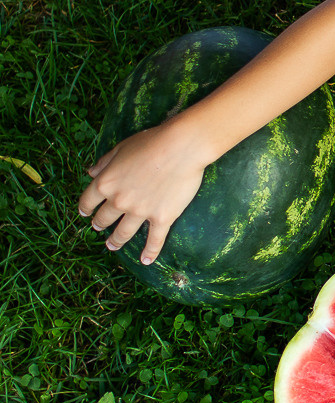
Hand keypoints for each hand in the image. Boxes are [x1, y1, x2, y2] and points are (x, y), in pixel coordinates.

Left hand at [77, 121, 210, 264]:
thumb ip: (105, 162)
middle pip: (104, 218)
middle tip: (99, 228)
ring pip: (123, 233)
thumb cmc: (151, 142)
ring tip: (112, 246)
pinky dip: (150, 252)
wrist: (181, 148)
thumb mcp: (122, 148)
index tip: (85, 213)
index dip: (85, 208)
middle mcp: (119, 201)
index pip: (88, 200)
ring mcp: (140, 212)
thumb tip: (90, 172)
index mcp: (106, 182)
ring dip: (116, 241)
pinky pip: (154, 240)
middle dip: (99, 224)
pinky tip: (146, 261)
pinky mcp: (161, 218)